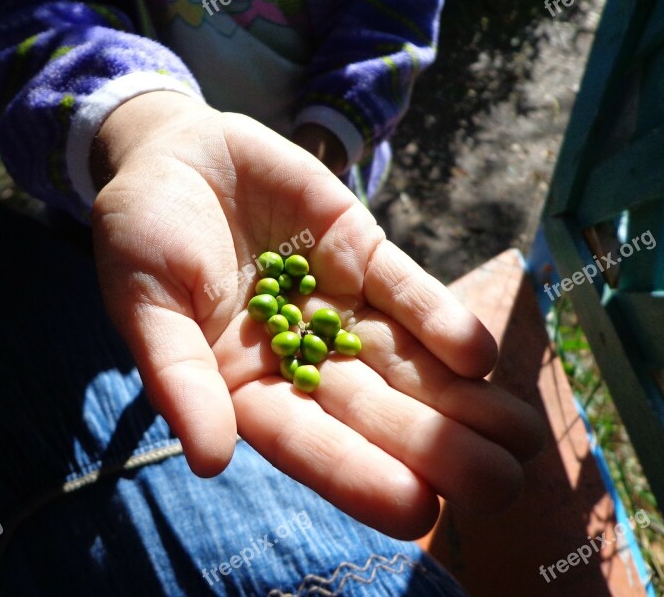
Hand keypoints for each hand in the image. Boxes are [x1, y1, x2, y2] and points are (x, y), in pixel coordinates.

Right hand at [91, 92, 544, 538]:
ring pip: (402, 359)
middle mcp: (299, 354)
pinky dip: (440, 319)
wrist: (173, 153)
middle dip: (434, 447)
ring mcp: (335, 303)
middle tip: (501, 490)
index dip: (355, 472)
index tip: (415, 509)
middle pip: (371, 408)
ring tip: (522, 438)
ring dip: (460, 398)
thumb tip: (211, 460)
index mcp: (244, 382)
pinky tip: (481, 356)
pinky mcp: (360, 251)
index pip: (304, 438)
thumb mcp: (145, 300)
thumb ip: (179, 375)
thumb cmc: (141, 234)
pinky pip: (403, 289)